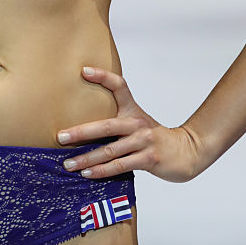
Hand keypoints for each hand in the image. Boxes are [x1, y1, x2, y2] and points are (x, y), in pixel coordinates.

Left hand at [57, 67, 200, 183]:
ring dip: (87, 158)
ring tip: (68, 164)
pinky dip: (102, 170)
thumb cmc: (153, 137)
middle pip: (105, 125)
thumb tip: (83, 127)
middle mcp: (137, 123)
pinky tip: (88, 173)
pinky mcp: (148, 158)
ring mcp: (143, 141)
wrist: (186, 151)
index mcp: (132, 110)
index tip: (84, 71)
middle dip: (80, 132)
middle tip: (60, 137)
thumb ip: (116, 121)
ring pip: (109, 150)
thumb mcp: (137, 122)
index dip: (102, 76)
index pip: (119, 86)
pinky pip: (120, 165)